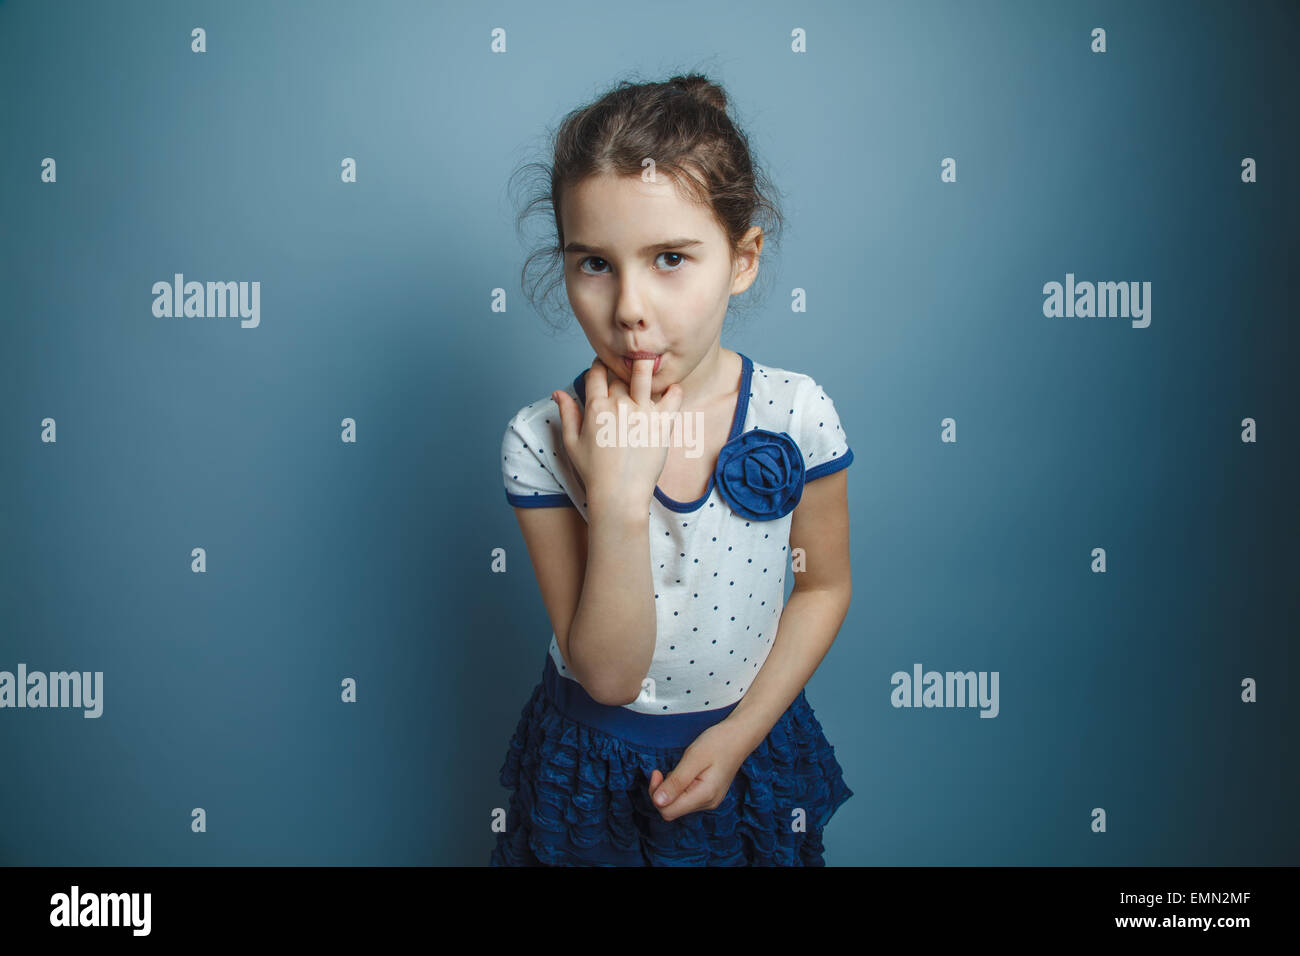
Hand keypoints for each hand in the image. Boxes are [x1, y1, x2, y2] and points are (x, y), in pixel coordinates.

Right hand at [552, 357, 682, 511]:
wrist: (620, 494)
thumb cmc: (594, 471)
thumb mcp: (572, 442)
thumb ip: (567, 414)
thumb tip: (557, 392)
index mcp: (596, 407)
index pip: (597, 372)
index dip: (600, 365)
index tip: (605, 366)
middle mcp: (619, 405)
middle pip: (621, 375)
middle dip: (622, 371)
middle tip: (628, 372)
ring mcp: (643, 413)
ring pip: (645, 375)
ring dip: (646, 366)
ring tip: (650, 362)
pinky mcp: (663, 423)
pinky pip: (674, 396)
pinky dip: (674, 389)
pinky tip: (671, 390)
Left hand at [647, 720, 753, 821]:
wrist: (739, 736)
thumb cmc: (718, 743)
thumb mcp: (693, 758)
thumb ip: (676, 781)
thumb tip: (658, 801)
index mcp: (704, 796)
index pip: (668, 811)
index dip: (656, 794)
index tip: (657, 772)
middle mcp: (708, 803)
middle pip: (671, 810)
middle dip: (661, 791)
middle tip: (660, 771)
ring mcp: (709, 800)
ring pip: (678, 804)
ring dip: (671, 788)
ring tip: (679, 768)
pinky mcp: (709, 794)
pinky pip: (686, 798)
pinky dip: (679, 787)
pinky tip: (685, 772)